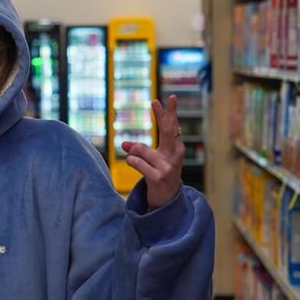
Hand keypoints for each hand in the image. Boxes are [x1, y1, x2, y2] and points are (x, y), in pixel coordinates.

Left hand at [121, 95, 183, 209]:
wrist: (167, 201)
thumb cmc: (160, 174)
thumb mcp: (153, 160)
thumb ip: (141, 150)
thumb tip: (123, 145)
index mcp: (176, 148)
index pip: (173, 126)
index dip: (170, 112)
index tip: (171, 97)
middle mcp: (175, 155)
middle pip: (167, 131)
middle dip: (162, 115)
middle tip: (155, 101)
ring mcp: (167, 167)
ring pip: (141, 149)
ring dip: (133, 153)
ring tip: (135, 161)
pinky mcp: (158, 177)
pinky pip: (136, 162)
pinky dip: (131, 162)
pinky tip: (134, 166)